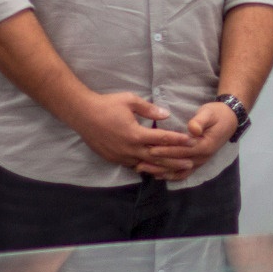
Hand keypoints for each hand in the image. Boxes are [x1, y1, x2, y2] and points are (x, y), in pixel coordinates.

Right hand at [65, 92, 195, 177]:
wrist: (82, 114)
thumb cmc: (107, 105)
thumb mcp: (130, 101)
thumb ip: (149, 109)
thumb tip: (166, 114)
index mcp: (135, 134)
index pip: (161, 139)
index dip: (177, 140)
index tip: (191, 141)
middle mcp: (129, 148)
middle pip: (156, 157)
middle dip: (174, 160)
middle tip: (189, 163)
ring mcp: (120, 156)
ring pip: (144, 164)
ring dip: (160, 167)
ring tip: (175, 170)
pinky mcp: (113, 159)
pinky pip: (132, 165)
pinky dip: (145, 167)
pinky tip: (154, 169)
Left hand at [146, 102, 239, 182]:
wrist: (229, 119)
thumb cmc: (217, 114)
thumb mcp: (209, 113)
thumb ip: (200, 121)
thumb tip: (192, 129)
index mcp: (205, 145)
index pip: (182, 150)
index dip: (166, 150)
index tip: (151, 149)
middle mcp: (202, 157)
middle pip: (177, 163)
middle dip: (158, 163)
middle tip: (140, 162)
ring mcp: (200, 161)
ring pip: (178, 171)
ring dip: (161, 171)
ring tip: (143, 170)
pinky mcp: (197, 162)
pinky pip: (183, 173)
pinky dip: (170, 176)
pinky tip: (157, 175)